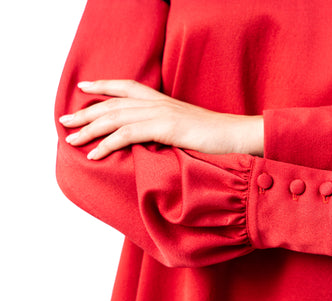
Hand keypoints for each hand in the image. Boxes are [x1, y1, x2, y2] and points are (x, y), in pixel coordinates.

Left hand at [59, 80, 263, 158]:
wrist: (237, 135)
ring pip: (115, 118)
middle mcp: (159, 103)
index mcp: (164, 101)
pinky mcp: (164, 127)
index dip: (104, 86)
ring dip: (89, 130)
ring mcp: (161, 113)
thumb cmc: (217, 138)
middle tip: (65, 122)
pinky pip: (127, 134)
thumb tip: (155, 141)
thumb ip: (169, 130)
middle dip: (86, 113)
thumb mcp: (188, 130)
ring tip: (71, 140)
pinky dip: (107, 143)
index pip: (127, 87)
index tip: (85, 89)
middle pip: (113, 104)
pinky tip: (94, 153)